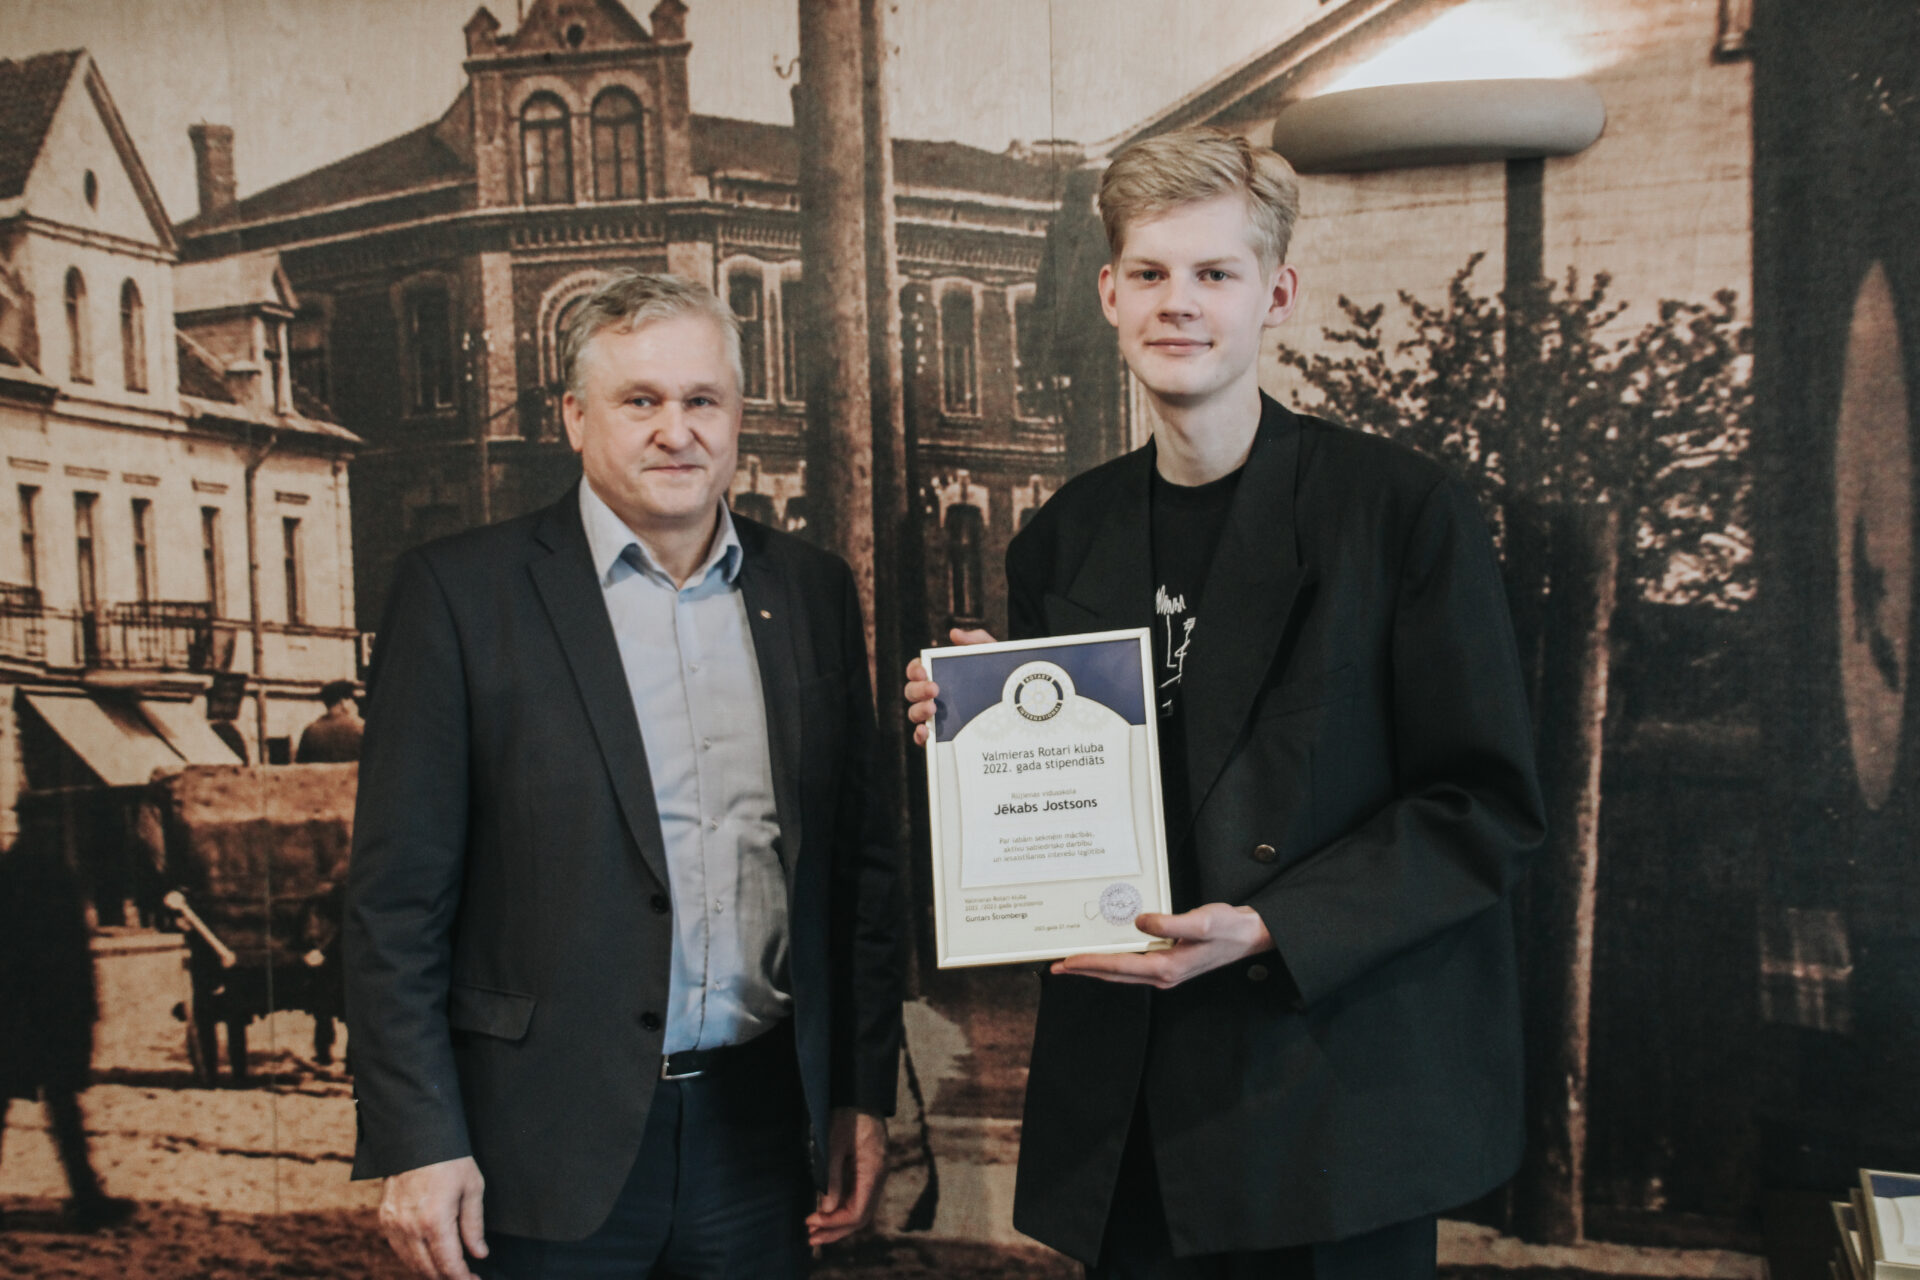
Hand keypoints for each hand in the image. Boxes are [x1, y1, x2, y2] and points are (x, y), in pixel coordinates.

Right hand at [378, 1155, 486, 1279]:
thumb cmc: (449, 1159)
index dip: (462, 1278)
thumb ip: (474, 1225)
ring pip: (411, 1263)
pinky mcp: (384, 1218)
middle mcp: (410, 1227)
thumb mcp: (472, 1188)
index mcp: (435, 1221)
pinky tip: (428, 1256)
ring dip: (430, 1272)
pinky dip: (413, 1258)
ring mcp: (393, 1224)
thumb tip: (479, 1253)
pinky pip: (398, 1249)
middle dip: (448, 1278)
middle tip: (465, 1276)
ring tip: (449, 1269)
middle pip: (428, 1270)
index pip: (448, 1265)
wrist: (416, 1136)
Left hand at [805, 1107, 887, 1246]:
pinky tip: (826, 1212)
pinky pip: (858, 1197)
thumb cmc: (845, 1113)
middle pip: (861, 1216)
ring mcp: (874, 1173)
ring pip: (860, 1209)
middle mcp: (878, 1176)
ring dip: (838, 1222)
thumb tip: (826, 1210)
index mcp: (874, 1171)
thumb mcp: (833, 1144)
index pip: (858, 1212)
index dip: (834, 1222)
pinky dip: (842, 1208)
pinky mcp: (867, 1169)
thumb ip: (832, 1178)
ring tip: (814, 1230)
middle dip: (836, 1229)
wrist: (858, 1091)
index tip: (811, 1222)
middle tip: (810, 1238)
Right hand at [904, 628, 994, 745]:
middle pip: (911, 692)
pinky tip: (926, 732)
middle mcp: (932, 696)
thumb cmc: (999, 678)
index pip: (917, 670)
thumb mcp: (992, 657)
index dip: (915, 669)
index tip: (924, 671)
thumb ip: (976, 641)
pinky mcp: (940, 736)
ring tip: (933, 709)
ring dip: (918, 710)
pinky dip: (919, 736)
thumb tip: (954, 633)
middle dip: (918, 689)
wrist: (1017, 707)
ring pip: (913, 714)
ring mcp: (934, 716)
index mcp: (940, 675)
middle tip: (934, 689)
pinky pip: (921, 738)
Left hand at [1051, 904, 1273, 988]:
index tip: (1067, 961)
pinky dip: (1113, 962)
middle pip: (1114, 974)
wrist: (1250, 935)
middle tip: (1056, 967)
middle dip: (1084, 970)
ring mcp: (1165, 972)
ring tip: (1072, 962)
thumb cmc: (1228, 928)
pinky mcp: (1168, 965)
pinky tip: (1105, 953)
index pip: (1120, 966)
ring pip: (1121, 973)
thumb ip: (1169, 923)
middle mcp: (1163, 975)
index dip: (1091, 963)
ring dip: (1095, 967)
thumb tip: (1139, 922)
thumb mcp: (1202, 920)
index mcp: (1167, 968)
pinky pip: (1132, 966)